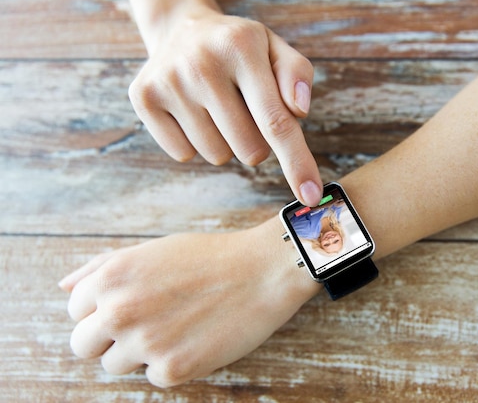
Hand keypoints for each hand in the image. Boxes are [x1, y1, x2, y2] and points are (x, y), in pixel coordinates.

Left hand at [59, 224, 319, 386]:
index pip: (75, 310)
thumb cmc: (209, 257)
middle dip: (108, 338)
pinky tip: (196, 338)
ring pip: (115, 366)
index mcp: (111, 277)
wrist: (263, 271)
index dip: (102, 308)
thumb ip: (101, 267)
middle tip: (146, 324)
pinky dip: (172, 363)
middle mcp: (120, 311)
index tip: (131, 304)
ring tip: (175, 328)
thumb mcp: (151, 250)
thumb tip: (64, 286)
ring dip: (139, 352)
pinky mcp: (173, 370)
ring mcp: (145, 343)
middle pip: (82, 345)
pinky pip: (153, 377)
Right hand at [128, 5, 322, 205]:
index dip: (296, 163)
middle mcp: (201, 64)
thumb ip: (296, 75)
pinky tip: (193, 111)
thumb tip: (299, 111)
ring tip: (217, 106)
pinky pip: (184, 154)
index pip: (275, 121)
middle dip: (258, 142)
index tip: (311, 196)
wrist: (181, 30)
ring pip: (218, 155)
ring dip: (226, 142)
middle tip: (245, 109)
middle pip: (250, 149)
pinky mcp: (143, 99)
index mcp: (241, 47)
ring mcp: (168, 82)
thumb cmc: (239, 48)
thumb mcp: (275, 48)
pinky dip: (195, 142)